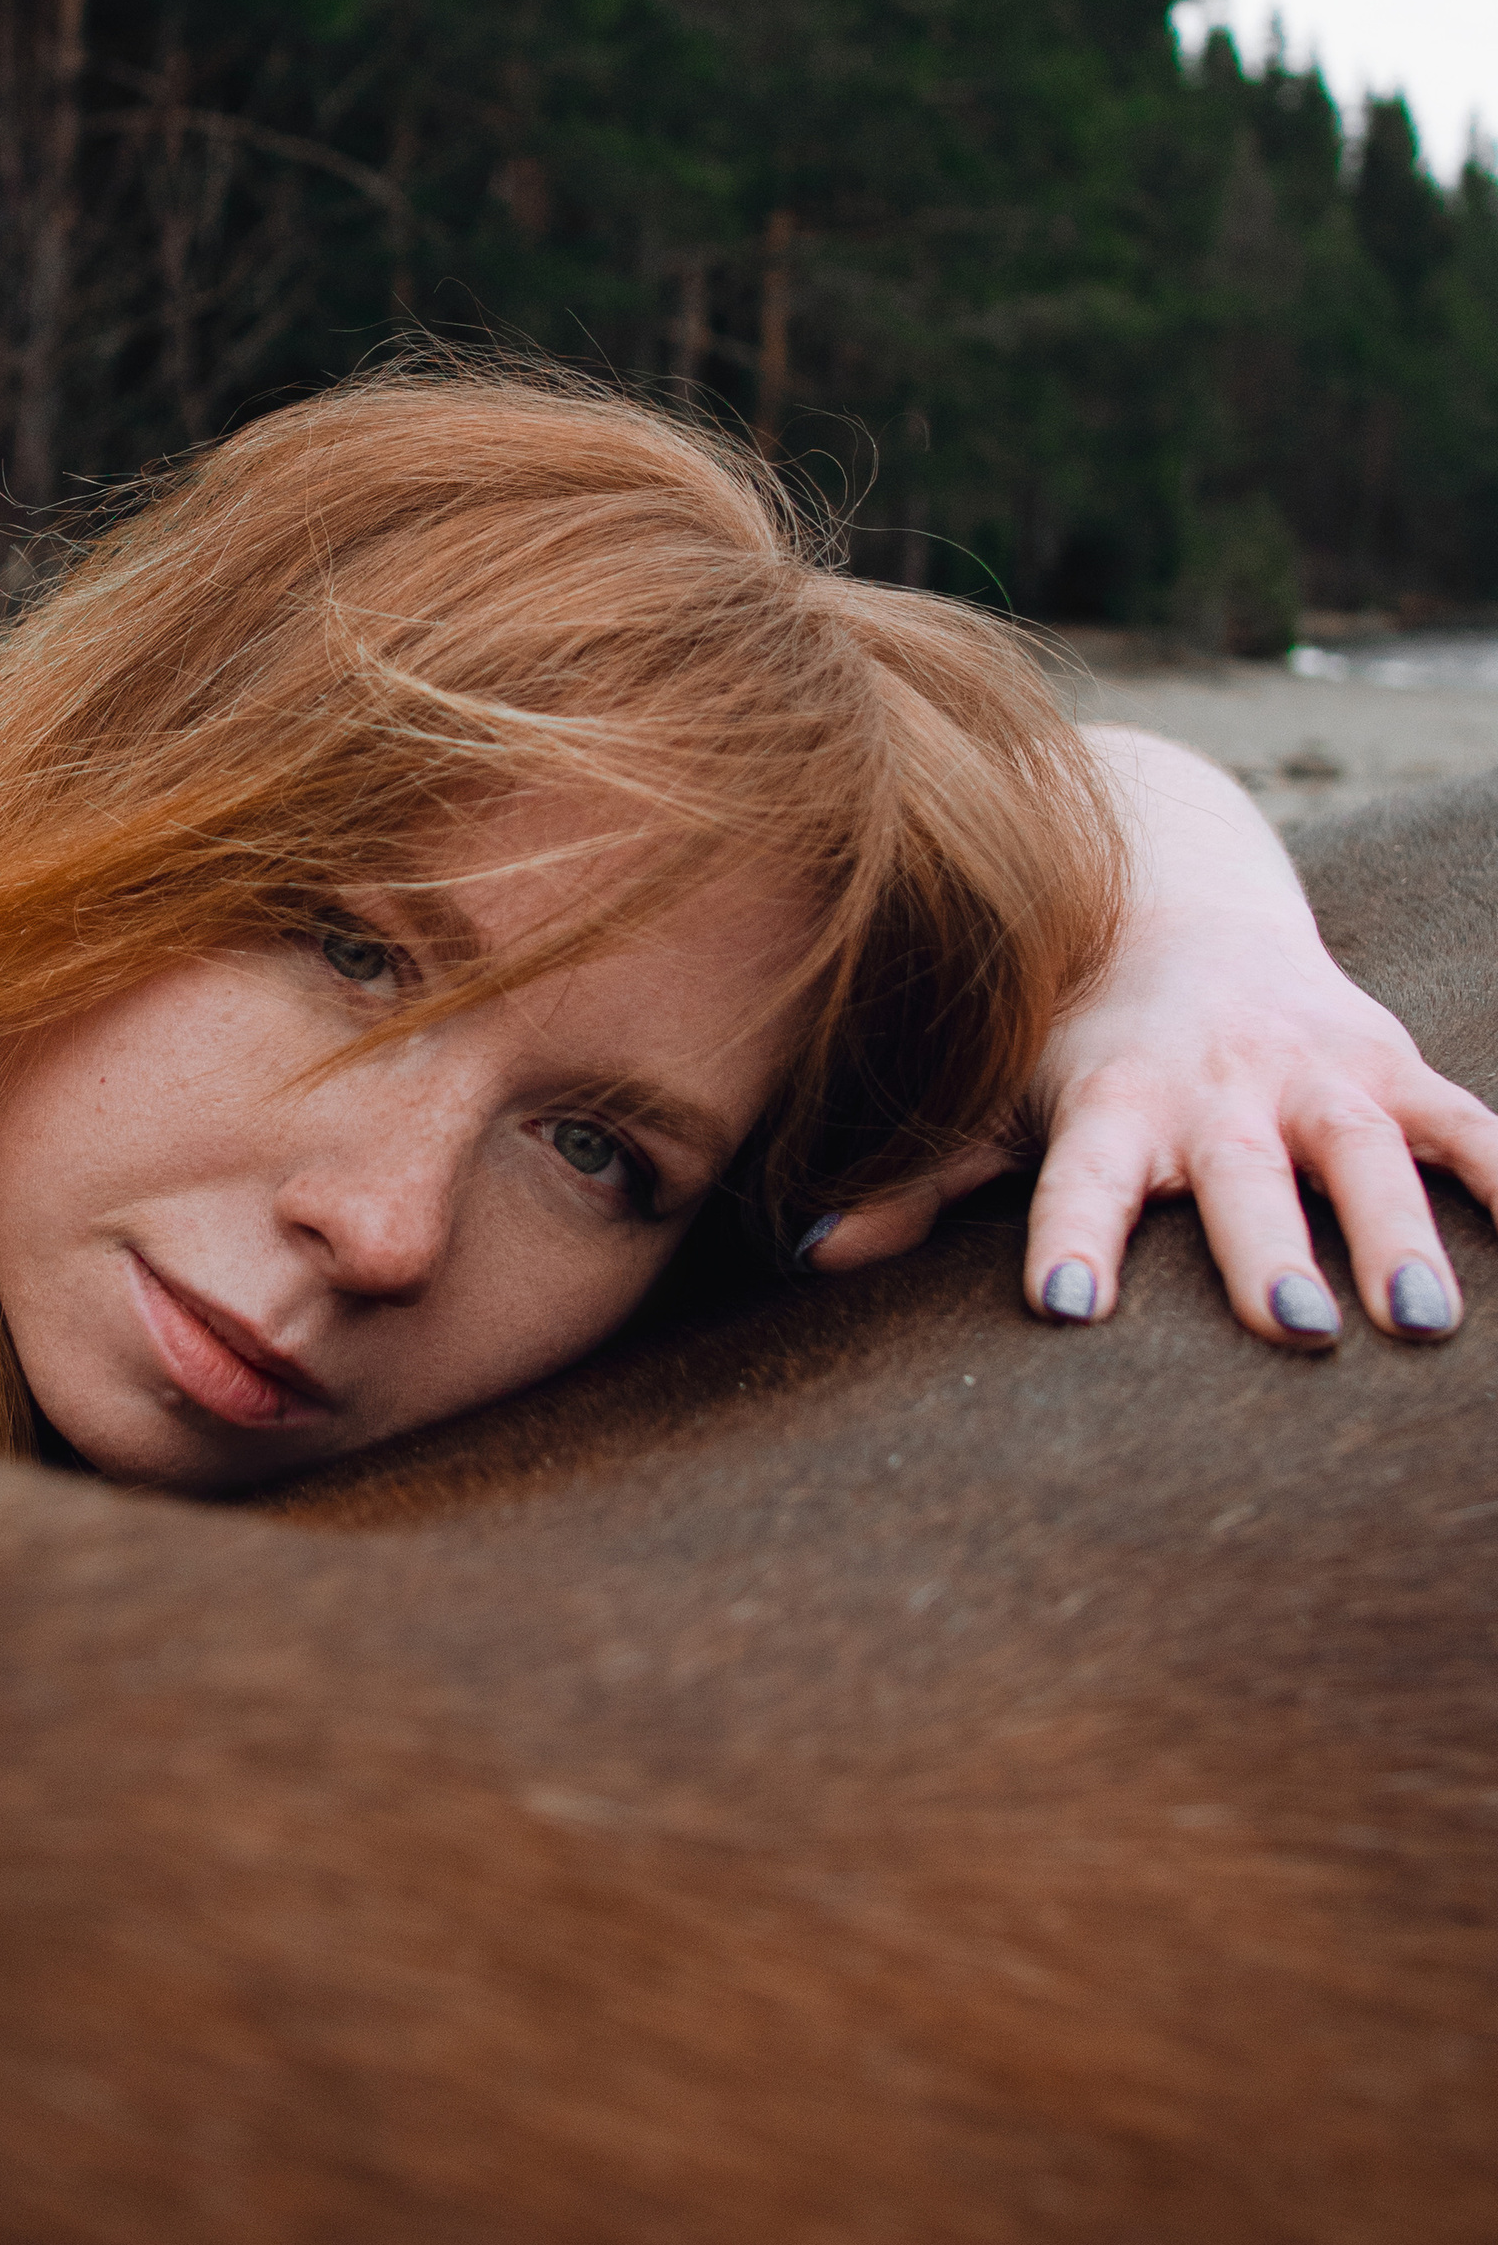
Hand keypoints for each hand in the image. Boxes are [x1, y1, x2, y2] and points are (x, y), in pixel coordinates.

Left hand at [802, 729, 1497, 1347]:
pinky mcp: (1392, 1065)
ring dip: (1399, 1232)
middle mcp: (1217, 1088)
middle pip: (1245, 1177)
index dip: (1076, 1237)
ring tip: (1420, 1323)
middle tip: (1297, 1333)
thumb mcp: (991, 1099)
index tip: (1068, 1310)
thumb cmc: (1068, 1041)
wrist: (1180, 911)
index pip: (1083, 1178)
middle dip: (1271, 1250)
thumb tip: (811, 1256)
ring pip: (1366, 1154)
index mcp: (1111, 1104)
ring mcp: (1313, 1073)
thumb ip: (920, 1185)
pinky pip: (1468, 1123)